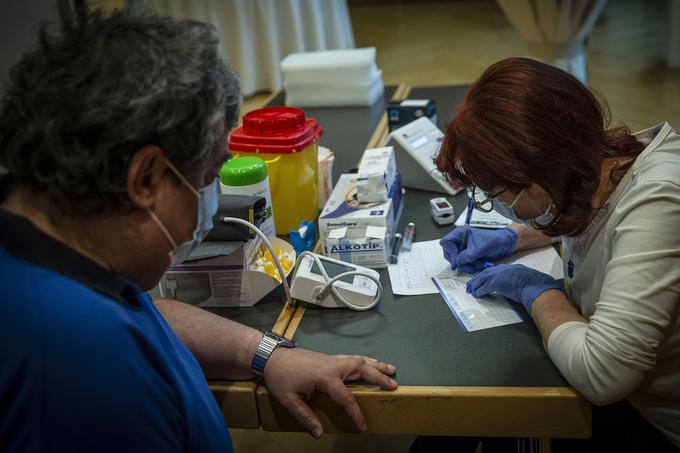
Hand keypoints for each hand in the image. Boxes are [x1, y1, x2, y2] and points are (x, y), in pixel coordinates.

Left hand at [263, 348, 396, 437]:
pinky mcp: (329, 358)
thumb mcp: (289, 400)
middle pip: (362, 370)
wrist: (272, 356)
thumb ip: (305, 417)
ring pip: (359, 360)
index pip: (346, 398)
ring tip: (392, 369)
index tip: (363, 426)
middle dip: (379, 378)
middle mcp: (333, 365)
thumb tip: (319, 433)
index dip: (356, 413)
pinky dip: (365, 361)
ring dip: (376, 365)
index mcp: (325, 377)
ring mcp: (332, 359)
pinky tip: (371, 362)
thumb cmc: (280, 378)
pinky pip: (352, 358)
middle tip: (394, 386)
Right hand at [440, 227, 516, 272]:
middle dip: (459, 261)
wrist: (505, 244)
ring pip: (457, 260)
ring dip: (466, 265)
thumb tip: (456, 263)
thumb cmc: (494, 241)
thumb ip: (466, 256)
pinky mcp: (468, 255)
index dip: (450, 252)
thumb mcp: (479, 249)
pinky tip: (479, 265)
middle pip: (449, 253)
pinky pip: (464, 263)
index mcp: (460, 233)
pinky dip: (471, 266)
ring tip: (478, 265)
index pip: (446, 243)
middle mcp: (460, 240)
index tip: (458, 259)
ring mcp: (464, 248)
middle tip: (469, 265)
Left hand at [466, 263, 562, 312]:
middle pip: (485, 273)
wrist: (534, 285)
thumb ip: (517, 278)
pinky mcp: (495, 283)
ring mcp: (498, 275)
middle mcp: (502, 269)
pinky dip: (480, 291)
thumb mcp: (524, 277)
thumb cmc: (533, 283)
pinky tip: (477, 294)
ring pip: (482, 279)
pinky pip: (484, 288)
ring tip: (470, 290)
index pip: (494, 271)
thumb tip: (515, 284)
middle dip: (477, 279)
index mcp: (509, 267)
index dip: (486, 275)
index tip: (482, 278)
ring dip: (475, 285)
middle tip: (471, 284)